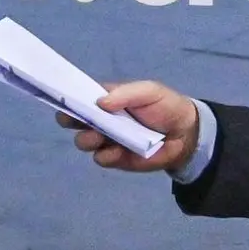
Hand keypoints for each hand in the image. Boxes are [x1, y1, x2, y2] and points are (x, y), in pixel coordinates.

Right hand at [56, 80, 198, 173]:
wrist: (186, 133)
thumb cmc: (165, 106)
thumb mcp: (149, 91)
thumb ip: (125, 93)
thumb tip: (99, 102)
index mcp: (104, 99)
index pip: (78, 98)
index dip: (67, 98)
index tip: (63, 99)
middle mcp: (101, 120)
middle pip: (73, 121)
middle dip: (70, 120)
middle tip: (78, 120)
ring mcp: (107, 140)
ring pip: (83, 141)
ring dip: (87, 139)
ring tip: (100, 136)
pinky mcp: (117, 158)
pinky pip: (101, 158)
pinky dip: (105, 155)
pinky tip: (117, 151)